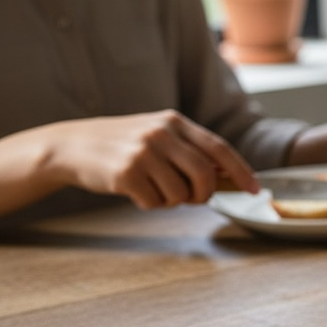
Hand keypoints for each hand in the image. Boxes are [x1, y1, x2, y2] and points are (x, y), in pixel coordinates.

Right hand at [47, 110, 257, 208]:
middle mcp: (161, 134)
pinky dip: (150, 204)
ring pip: (181, 194)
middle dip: (204, 195)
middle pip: (205, 176)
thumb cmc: (123, 145)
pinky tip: (135, 191)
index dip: (241, 171)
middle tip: (192, 199)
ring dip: (172, 201)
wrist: (71, 146)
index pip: (219, 148)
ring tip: (154, 188)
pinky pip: (155, 202)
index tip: (255, 189)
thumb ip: (190, 151)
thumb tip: (228, 178)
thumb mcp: (158, 136)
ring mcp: (143, 153)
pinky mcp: (126, 173)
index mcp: (174, 122)